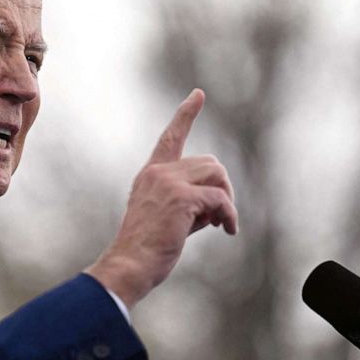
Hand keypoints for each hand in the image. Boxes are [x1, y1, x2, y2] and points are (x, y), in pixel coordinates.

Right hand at [85, 89, 237, 307]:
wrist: (130, 264)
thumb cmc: (147, 249)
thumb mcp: (165, 216)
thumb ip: (187, 199)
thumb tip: (219, 201)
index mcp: (151, 174)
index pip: (170, 137)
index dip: (186, 114)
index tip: (198, 95)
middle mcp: (158, 172)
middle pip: (210, 163)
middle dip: (221, 188)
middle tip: (217, 217)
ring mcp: (169, 183)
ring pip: (217, 174)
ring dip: (226, 200)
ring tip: (220, 223)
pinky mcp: (181, 199)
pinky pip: (220, 199)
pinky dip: (229, 216)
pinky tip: (228, 230)